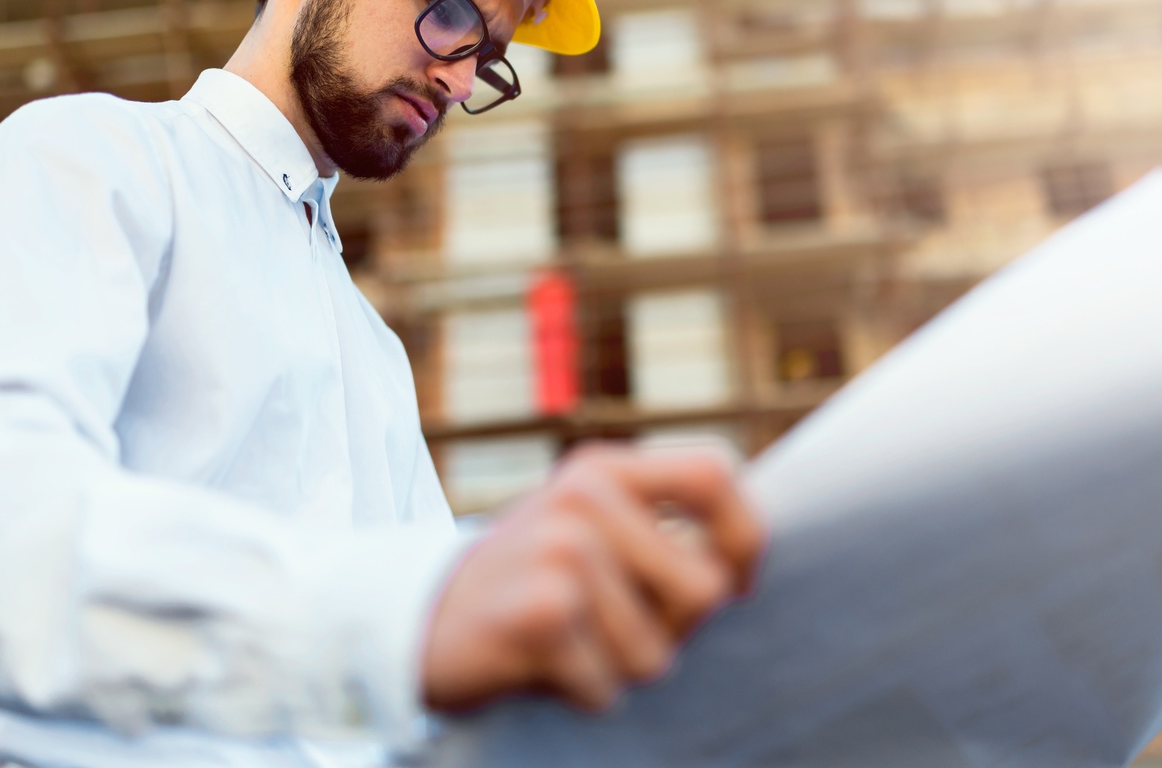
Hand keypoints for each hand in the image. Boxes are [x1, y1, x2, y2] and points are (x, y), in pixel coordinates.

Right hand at [421, 443, 763, 712]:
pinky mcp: (541, 611)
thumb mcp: (588, 531)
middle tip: (612, 626)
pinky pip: (608, 683)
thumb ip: (660, 532)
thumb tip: (746, 570)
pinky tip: (541, 665)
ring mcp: (560, 549)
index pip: (715, 474)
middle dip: (672, 630)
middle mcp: (584, 496)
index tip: (735, 585)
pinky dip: (583, 693)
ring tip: (568, 643)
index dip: (744, 538)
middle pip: (703, 588)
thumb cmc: (529, 585)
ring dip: (618, 668)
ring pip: (656, 651)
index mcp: (604, 469)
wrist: (415, 621)